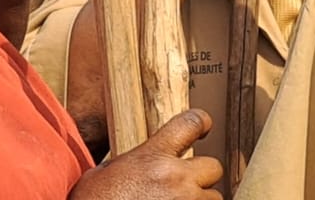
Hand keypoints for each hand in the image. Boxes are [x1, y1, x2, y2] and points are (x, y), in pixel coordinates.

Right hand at [68, 109, 222, 199]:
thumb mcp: (100, 175)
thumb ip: (129, 163)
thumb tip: (138, 163)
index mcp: (152, 157)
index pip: (191, 123)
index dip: (200, 123)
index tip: (203, 128)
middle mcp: (174, 178)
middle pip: (213, 167)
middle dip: (202, 177)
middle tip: (185, 187)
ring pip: (214, 198)